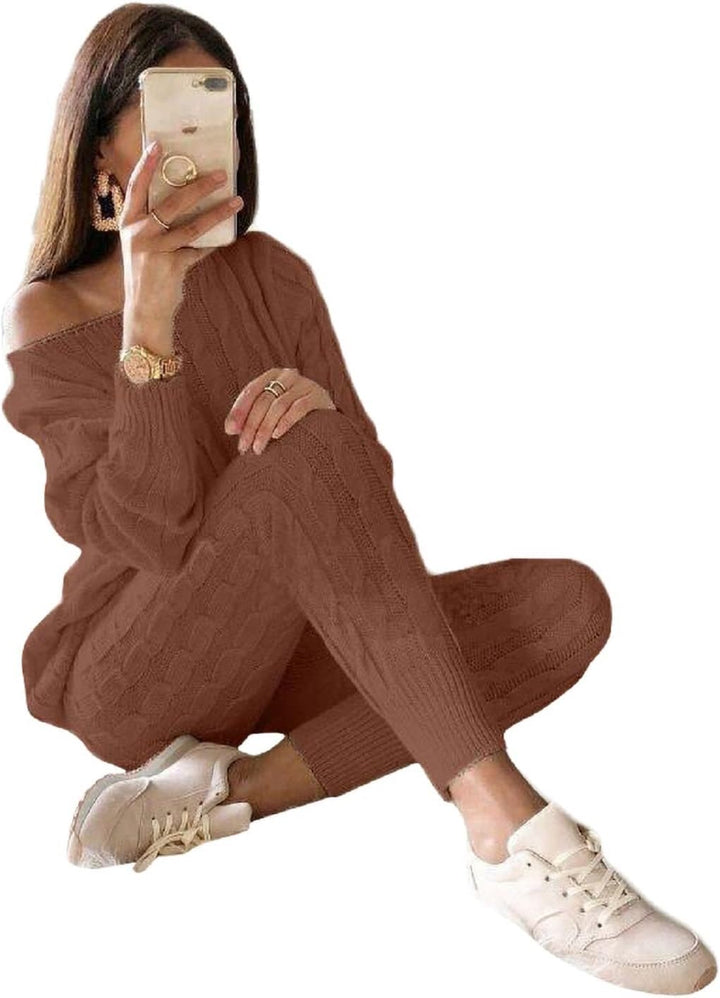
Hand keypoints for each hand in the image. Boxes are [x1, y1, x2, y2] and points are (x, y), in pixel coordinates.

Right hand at [119, 139, 243, 350]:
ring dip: (217, 212)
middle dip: (198, 186)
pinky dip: (214, 243)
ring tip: (236, 201)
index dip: (146, 165)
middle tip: (220, 174)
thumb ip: (158, 227)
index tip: (159, 144)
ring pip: (190, 226)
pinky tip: (230, 235)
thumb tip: (188, 202)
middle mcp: (138, 234)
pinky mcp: (171, 267)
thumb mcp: (144, 247)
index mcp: (128, 224)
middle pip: (171, 202)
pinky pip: (198, 250)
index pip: (136, 187)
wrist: (144, 313)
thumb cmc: (147, 276)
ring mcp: (154, 251)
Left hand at [224, 367, 336, 453]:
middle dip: (251, 426)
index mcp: (272, 375)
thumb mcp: (269, 413)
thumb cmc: (291, 416)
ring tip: (258, 448)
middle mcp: (288, 375)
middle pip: (264, 400)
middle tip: (244, 447)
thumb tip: (229, 429)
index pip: (251, 390)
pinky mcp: (318, 396)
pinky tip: (276, 435)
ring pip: (278, 406)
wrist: (327, 419)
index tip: (230, 431)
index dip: (239, 411)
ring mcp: (305, 384)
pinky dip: (285, 422)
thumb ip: (249, 418)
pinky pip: (298, 408)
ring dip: (265, 429)